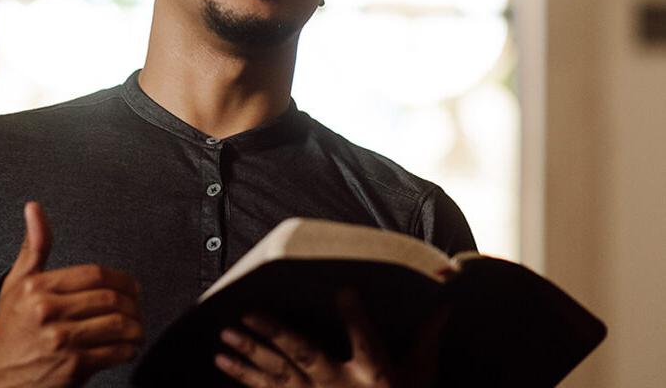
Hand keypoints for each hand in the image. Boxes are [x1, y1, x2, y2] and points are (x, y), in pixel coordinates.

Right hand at [0, 201, 143, 387]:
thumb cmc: (9, 331)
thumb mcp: (15, 285)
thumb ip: (33, 247)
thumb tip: (34, 206)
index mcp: (36, 288)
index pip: (93, 274)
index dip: (121, 278)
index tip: (132, 286)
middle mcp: (47, 312)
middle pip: (109, 298)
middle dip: (132, 303)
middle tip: (138, 307)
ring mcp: (60, 341)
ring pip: (117, 324)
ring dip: (136, 327)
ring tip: (138, 328)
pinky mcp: (72, 368)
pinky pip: (115, 352)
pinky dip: (129, 349)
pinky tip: (129, 348)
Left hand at [215, 291, 441, 387]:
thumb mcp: (420, 375)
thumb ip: (428, 338)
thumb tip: (447, 305)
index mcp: (374, 374)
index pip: (364, 337)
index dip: (354, 314)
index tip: (343, 291)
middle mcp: (340, 387)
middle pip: (303, 354)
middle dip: (273, 333)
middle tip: (244, 313)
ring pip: (277, 374)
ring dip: (248, 354)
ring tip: (224, 336)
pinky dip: (244, 379)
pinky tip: (224, 363)